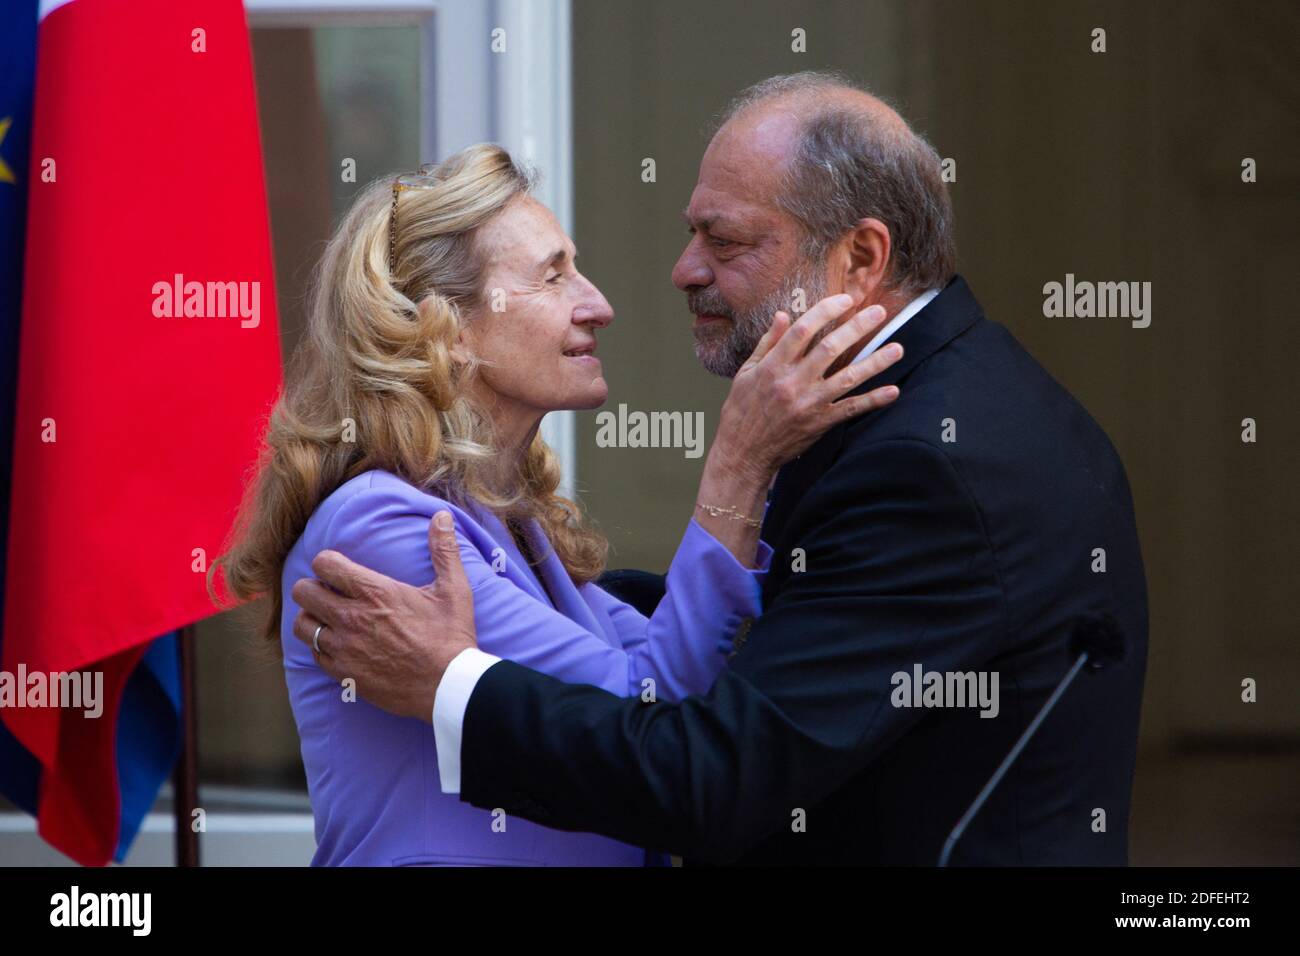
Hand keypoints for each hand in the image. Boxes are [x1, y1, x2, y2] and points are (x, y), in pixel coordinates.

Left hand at [289, 510, 475, 722]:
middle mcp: (352, 618)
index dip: (328, 562)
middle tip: (329, 592)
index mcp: (375, 592)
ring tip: (329, 618)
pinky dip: (323, 647)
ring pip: (302, 624)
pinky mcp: (344, 674)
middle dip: (313, 587)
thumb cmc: (451, 636)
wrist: (448, 686)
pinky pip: (315, 654)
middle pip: (302, 591)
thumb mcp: (454, 589)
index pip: (325, 563)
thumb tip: (442, 516)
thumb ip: (444, 550)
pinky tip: (340, 645)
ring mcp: (344, 648)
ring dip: (313, 618)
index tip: (339, 568)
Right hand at [713, 293, 903, 481]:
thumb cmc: (742, 410)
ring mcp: (808, 404)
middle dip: (856, 328)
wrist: (743, 453)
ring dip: (874, 363)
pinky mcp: (819, 424)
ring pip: (847, 379)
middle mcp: (792, 383)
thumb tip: (783, 314)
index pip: (802, 330)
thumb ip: (768, 343)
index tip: (846, 300)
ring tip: (898, 349)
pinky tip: (893, 391)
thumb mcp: (746, 373)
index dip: (826, 311)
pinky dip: (872, 401)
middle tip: (879, 312)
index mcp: (773, 366)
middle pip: (829, 349)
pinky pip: (850, 410)